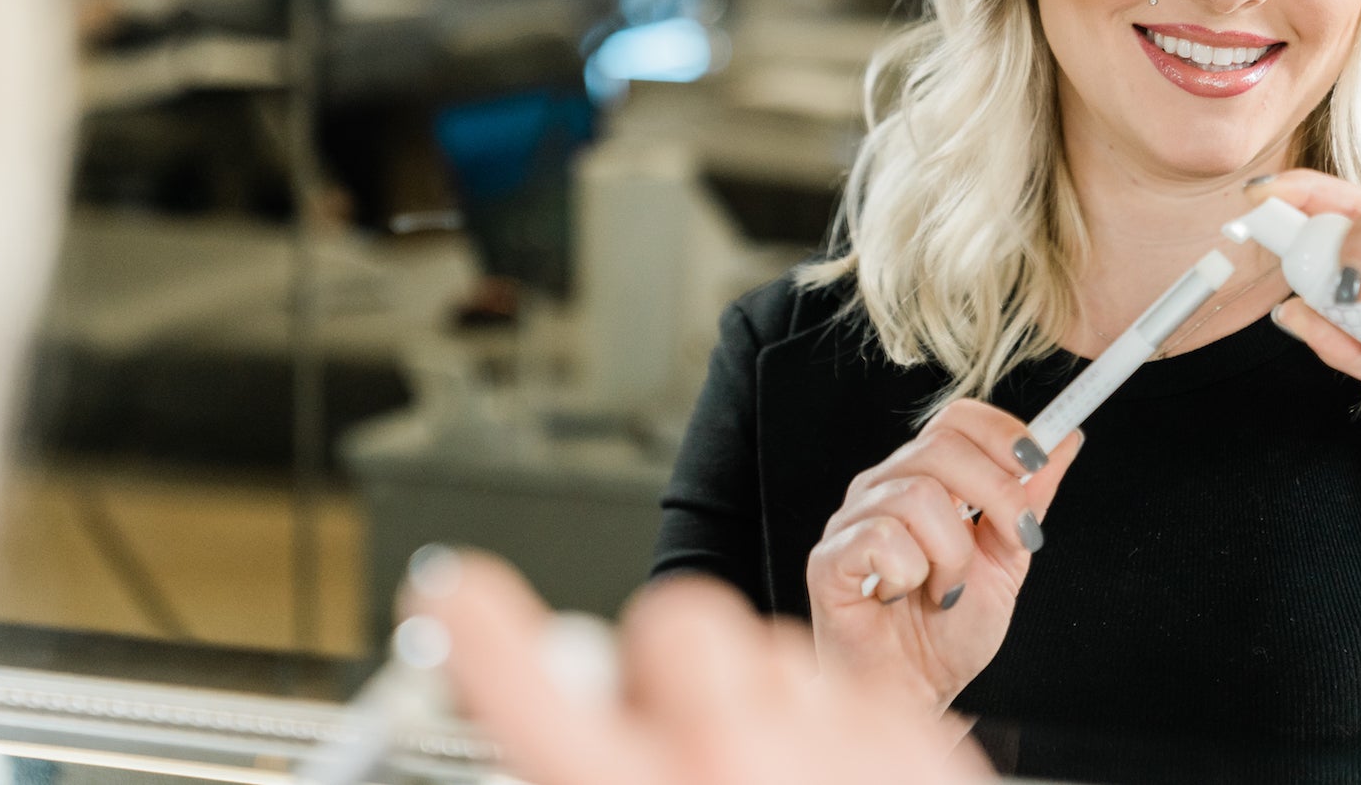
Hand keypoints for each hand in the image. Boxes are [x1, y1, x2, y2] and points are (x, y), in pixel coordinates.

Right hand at [404, 550, 992, 784]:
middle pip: (676, 621)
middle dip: (667, 665)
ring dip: (757, 697)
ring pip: (768, 649)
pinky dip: (831, 727)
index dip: (479, 635)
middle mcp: (732, 762)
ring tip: (773, 784)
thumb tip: (579, 748)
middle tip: (677, 735)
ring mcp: (830, 738)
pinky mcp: (909, 732)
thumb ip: (600, 778)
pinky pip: (845, 685)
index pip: (529, 694)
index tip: (451, 594)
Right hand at [806, 400, 1084, 715]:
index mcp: (924, 477)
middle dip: (997, 495)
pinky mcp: (828, 560)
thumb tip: (1067, 440)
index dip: (1002, 433)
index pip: (957, 418)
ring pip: (918, 495)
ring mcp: (851, 520)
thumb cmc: (949, 632)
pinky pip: (881, 539)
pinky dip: (911, 575)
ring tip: (946, 590)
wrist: (917, 694)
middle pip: (941, 447)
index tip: (1037, 465)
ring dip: (952, 555)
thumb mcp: (1007, 560)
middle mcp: (883, 487)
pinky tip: (904, 597)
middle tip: (1013, 540)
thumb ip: (1029, 499)